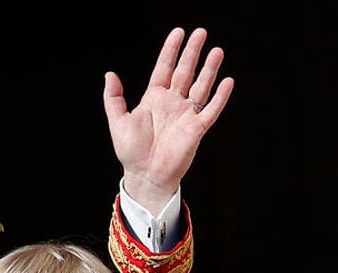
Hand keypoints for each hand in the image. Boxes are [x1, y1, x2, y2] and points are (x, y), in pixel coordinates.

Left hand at [104, 27, 233, 214]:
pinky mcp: (197, 129)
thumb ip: (114, 98)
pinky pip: (211, 109)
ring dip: (209, 69)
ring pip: (201, 86)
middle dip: (192, 52)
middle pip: (185, 72)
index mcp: (154, 99)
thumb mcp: (118, 121)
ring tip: (217, 50)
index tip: (178, 32)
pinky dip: (220, 96)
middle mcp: (172, 103)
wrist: (144, 175)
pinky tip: (227, 80)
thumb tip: (110, 74)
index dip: (171, 50)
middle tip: (201, 33)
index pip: (164, 68)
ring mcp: (186, 115)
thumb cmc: (131, 151)